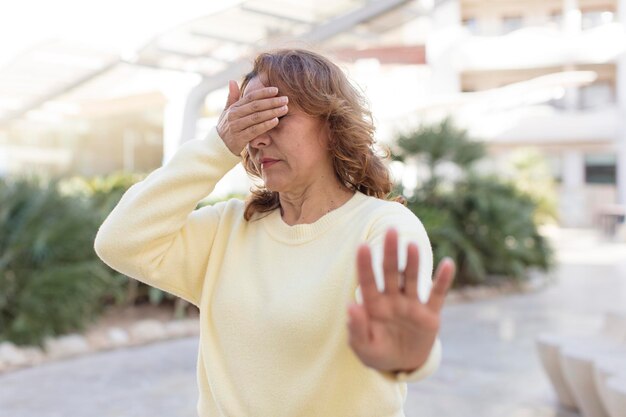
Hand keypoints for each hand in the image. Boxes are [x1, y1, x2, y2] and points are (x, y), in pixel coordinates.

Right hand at [216, 80, 288, 155]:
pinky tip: (276, 121)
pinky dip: (266, 125)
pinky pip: (255, 130)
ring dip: (272, 112)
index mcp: (233, 107)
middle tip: (285, 99)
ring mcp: (236, 126)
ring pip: (256, 117)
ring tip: (284, 109)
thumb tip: (232, 80)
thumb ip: (232, 97)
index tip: (276, 90)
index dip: (264, 92)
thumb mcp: (227, 111)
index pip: (251, 97)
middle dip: (272, 102)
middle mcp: (234, 115)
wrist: (219, 146)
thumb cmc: (227, 127)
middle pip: (256, 106)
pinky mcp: (240, 138)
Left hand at [347, 228, 455, 373]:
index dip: (365, 265)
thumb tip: (350, 306)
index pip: (367, 282)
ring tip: (412, 245)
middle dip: (391, 253)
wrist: (402, 364)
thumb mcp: (363, 347)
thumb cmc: (377, 352)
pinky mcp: (430, 315)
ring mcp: (412, 305)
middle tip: (390, 231)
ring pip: (412, 279)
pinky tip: (448, 263)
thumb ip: (356, 328)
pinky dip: (443, 280)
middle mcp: (392, 300)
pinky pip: (438, 295)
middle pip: (391, 273)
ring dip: (413, 263)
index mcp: (373, 306)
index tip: (362, 246)